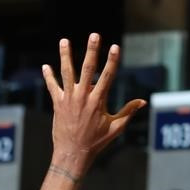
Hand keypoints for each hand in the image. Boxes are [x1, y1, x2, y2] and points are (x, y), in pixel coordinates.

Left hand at [42, 34, 146, 174]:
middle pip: (88, 69)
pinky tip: (46, 66)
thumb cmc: (97, 142)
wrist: (73, 153)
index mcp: (98, 102)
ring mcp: (69, 99)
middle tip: (94, 35)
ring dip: (66, 55)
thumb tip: (142, 102)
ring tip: (65, 40)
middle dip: (92, 51)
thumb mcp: (116, 127)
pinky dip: (49, 76)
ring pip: (67, 72)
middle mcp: (83, 97)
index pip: (108, 76)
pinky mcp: (58, 103)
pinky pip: (53, 86)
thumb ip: (128, 112)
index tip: (115, 47)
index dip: (112, 61)